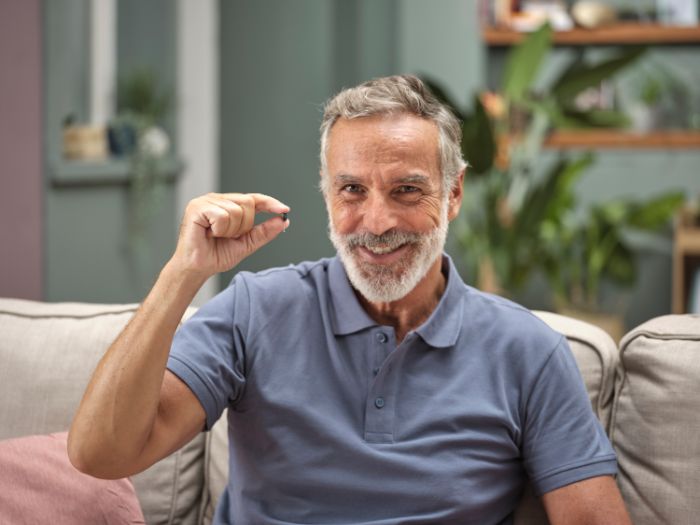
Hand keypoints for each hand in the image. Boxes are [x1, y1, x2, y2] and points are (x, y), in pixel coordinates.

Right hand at [171, 192, 289, 278]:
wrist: (197, 268)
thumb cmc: (216, 255)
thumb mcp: (247, 244)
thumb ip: (264, 232)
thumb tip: (283, 221)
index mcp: (228, 204)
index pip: (254, 198)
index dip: (270, 203)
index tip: (285, 210)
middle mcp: (217, 199)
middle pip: (248, 203)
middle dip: (245, 225)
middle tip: (229, 236)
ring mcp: (206, 201)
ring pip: (236, 210)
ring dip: (231, 230)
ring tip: (217, 236)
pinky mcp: (196, 207)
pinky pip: (222, 216)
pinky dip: (220, 230)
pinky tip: (209, 234)